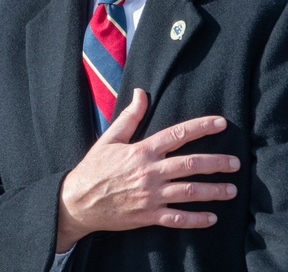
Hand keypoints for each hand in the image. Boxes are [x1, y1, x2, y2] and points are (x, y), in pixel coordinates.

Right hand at [55, 88, 238, 251]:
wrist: (77, 201)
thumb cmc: (93, 168)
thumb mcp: (108, 139)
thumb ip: (129, 117)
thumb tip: (140, 93)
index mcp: (141, 151)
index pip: (177, 135)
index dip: (201, 127)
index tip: (221, 123)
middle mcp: (149, 172)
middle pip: (190, 165)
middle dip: (217, 163)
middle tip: (235, 163)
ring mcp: (150, 195)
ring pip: (190, 192)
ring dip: (214, 191)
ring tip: (231, 190)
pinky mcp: (148, 215)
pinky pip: (177, 218)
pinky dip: (196, 219)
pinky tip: (211, 217)